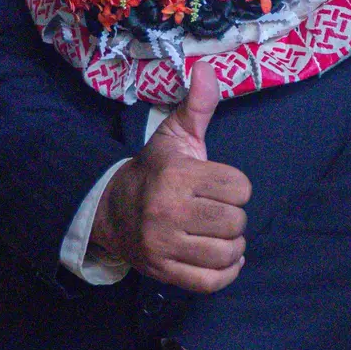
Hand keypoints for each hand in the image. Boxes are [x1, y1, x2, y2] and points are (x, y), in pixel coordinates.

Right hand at [91, 63, 250, 293]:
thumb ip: (198, 105)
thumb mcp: (174, 135)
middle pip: (236, 221)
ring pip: (228, 252)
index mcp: (177, 176)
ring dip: (233, 245)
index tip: (219, 186)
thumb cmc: (155, 170)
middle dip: (233, 216)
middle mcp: (168, 211)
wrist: (111, 210)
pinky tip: (223, 257)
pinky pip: (212, 281)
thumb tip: (208, 67)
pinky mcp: (163, 272)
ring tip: (219, 234)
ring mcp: (163, 245)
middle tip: (216, 211)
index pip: (239, 188)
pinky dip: (227, 272)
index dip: (236, 187)